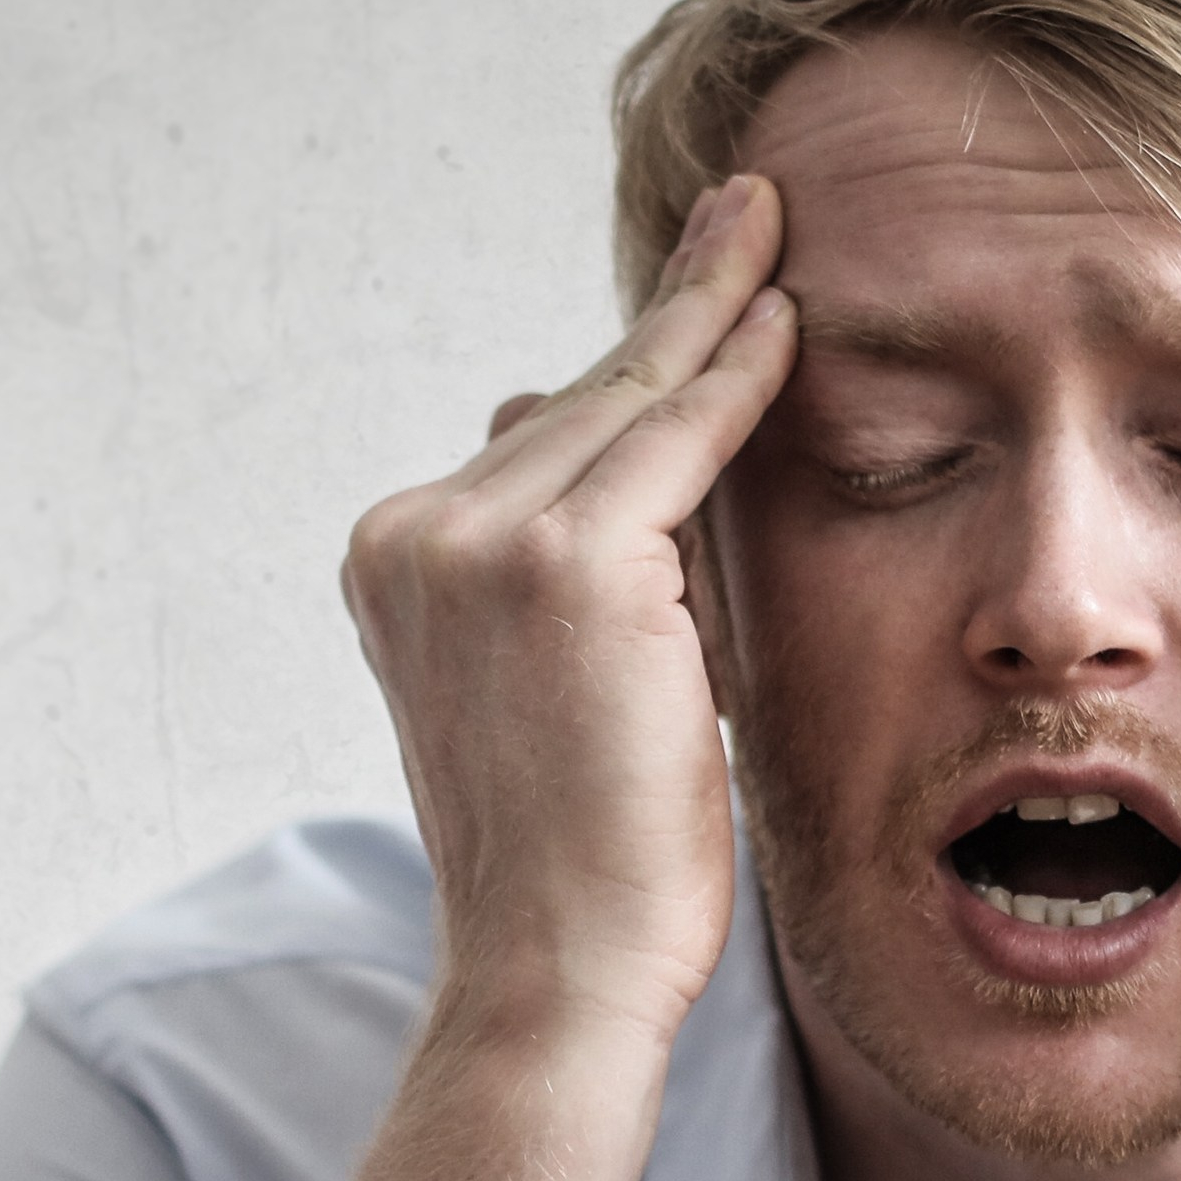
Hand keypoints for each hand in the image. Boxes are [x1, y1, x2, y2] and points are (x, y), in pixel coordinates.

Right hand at [337, 174, 797, 1049]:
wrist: (558, 968)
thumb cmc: (580, 859)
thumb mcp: (555, 686)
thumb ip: (573, 566)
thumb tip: (582, 435)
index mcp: (397, 564)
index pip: (535, 442)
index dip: (623, 367)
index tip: (688, 285)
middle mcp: (415, 536)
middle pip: (575, 406)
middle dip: (668, 317)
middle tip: (743, 211)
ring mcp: (477, 544)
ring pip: (622, 411)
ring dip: (707, 317)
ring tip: (765, 226)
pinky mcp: (565, 565)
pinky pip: (674, 443)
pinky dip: (735, 380)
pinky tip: (783, 319)